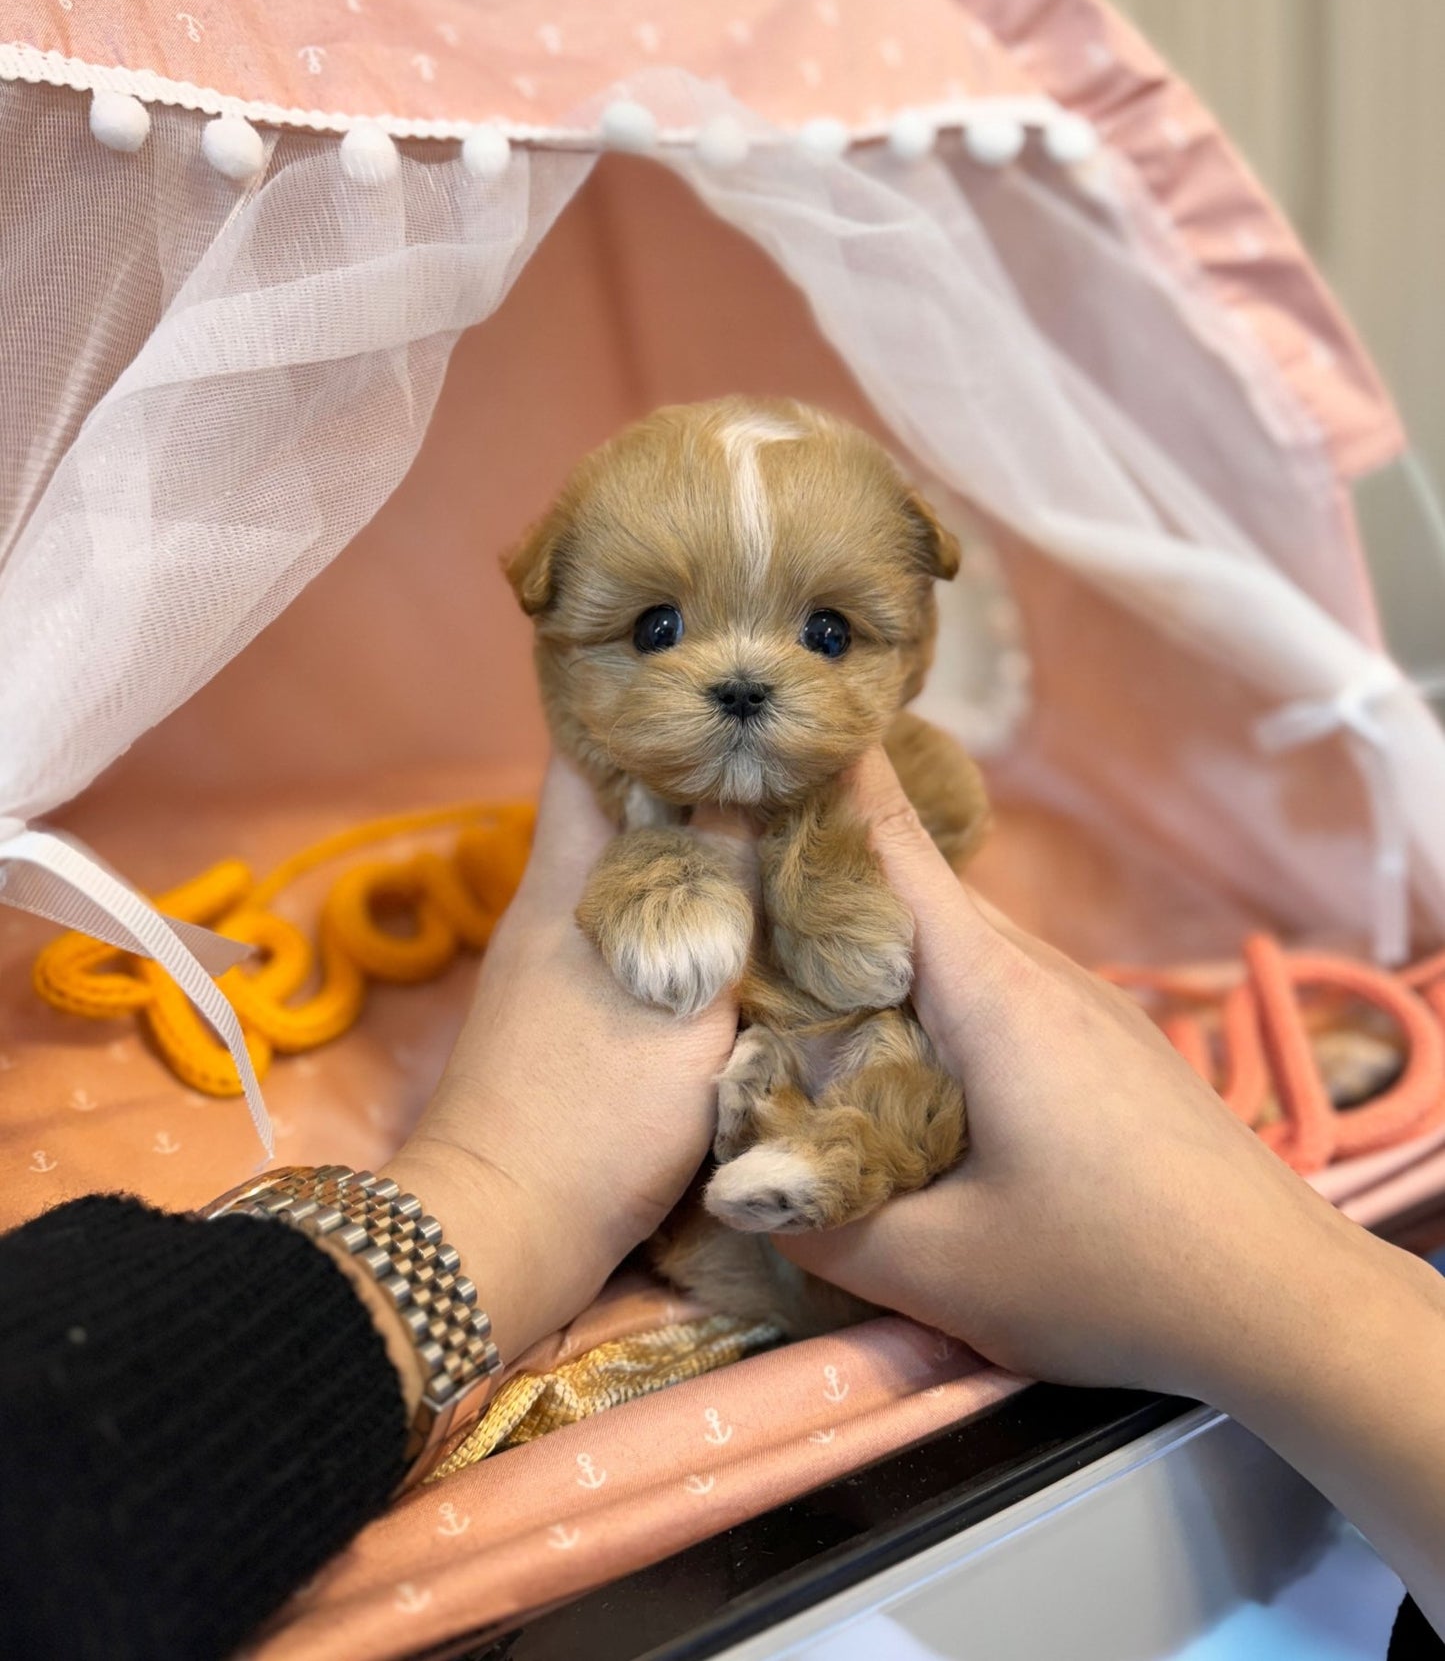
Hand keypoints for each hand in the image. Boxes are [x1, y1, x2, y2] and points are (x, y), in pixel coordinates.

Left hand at [385, 757, 748, 1366]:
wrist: (501, 1237)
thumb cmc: (595, 1113)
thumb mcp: (685, 1001)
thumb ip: (724, 896)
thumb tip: (757, 788)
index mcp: (569, 879)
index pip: (588, 750)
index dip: (641, 703)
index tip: (713, 674)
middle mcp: (553, 906)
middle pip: (616, 808)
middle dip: (687, 774)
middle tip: (775, 749)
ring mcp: (553, 965)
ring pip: (629, 874)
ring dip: (692, 847)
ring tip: (777, 825)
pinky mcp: (565, 1021)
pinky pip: (634, 934)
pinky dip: (684, 915)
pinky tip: (743, 925)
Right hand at [778, 747, 1440, 1408]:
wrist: (1286, 1296)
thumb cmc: (1116, 1272)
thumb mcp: (945, 1270)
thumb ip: (821, 1222)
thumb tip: (735, 1184)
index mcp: (990, 990)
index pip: (889, 841)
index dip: (814, 785)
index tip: (744, 748)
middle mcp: (1035, 970)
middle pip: (910, 888)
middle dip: (818, 880)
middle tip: (720, 890)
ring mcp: (1080, 999)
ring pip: (954, 939)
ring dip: (876, 946)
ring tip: (791, 977)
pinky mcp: (1103, 1040)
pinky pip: (994, 983)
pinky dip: (928, 990)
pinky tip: (899, 1053)